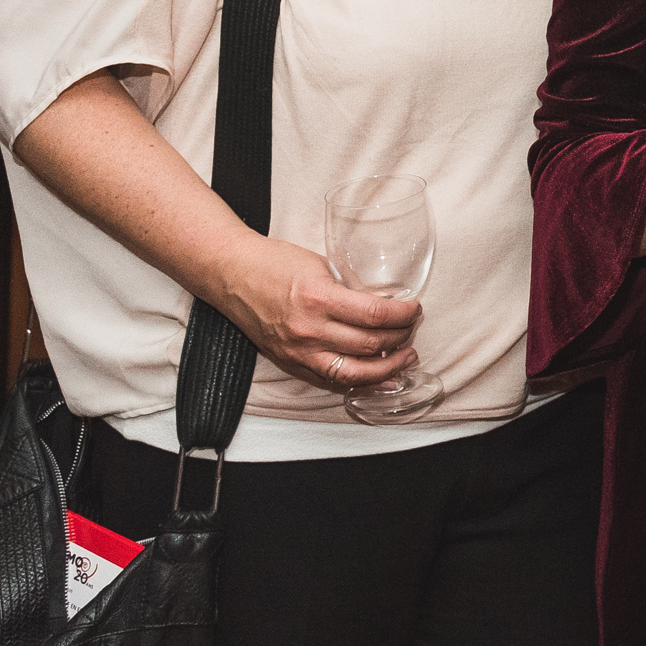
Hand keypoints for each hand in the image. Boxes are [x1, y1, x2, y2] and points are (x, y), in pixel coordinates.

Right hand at [203, 232, 418, 390]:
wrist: (231, 274)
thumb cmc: (273, 263)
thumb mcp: (321, 265)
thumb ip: (349, 288)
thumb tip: (384, 303)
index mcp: (319, 298)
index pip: (375, 315)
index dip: (403, 315)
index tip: (414, 309)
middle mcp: (309, 330)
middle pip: (370, 345)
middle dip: (401, 339)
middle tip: (412, 329)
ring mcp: (299, 352)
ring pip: (355, 373)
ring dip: (388, 368)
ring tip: (405, 358)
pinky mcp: (290, 363)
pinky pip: (331, 381)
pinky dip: (359, 382)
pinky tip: (379, 378)